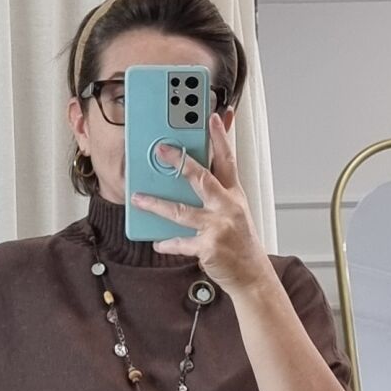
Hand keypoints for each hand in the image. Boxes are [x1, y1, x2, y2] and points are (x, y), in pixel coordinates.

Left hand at [130, 112, 273, 294]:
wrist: (251, 274)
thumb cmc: (240, 242)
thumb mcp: (235, 210)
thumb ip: (218, 191)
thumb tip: (194, 173)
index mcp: (234, 194)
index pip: (227, 160)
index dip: (221, 137)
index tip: (212, 116)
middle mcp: (228, 207)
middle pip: (202, 178)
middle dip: (181, 162)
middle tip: (162, 150)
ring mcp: (218, 227)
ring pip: (182, 211)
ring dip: (157, 204)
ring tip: (139, 198)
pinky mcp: (209, 247)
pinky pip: (181, 242)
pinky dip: (167, 243)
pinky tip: (157, 241)